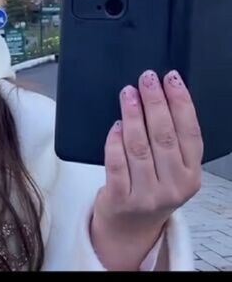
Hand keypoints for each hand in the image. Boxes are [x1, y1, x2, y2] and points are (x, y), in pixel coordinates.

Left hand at [91, 70, 202, 269]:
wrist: (129, 228)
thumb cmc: (150, 189)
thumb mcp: (172, 169)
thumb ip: (171, 141)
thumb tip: (161, 95)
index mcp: (191, 175)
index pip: (190, 133)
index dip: (181, 103)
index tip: (171, 78)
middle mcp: (173, 186)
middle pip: (164, 137)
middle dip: (155, 103)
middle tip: (146, 79)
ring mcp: (147, 194)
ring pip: (139, 148)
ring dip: (133, 116)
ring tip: (128, 94)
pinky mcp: (121, 199)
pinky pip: (116, 164)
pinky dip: (115, 142)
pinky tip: (115, 125)